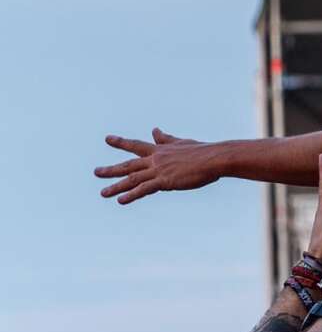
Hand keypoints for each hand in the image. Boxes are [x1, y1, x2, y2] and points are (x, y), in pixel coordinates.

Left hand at [96, 128, 216, 204]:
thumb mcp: (181, 142)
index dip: (121, 142)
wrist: (214, 158)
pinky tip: (121, 201)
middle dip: (111, 169)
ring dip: (116, 186)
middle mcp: (155, 159)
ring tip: (103, 193)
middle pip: (129, 165)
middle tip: (96, 172)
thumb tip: (154, 130)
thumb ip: (165, 139)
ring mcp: (159, 170)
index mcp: (159, 150)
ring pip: (132, 179)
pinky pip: (144, 189)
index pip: (136, 145)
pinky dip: (132, 195)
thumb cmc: (202, 150)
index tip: (107, 139)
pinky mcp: (165, 181)